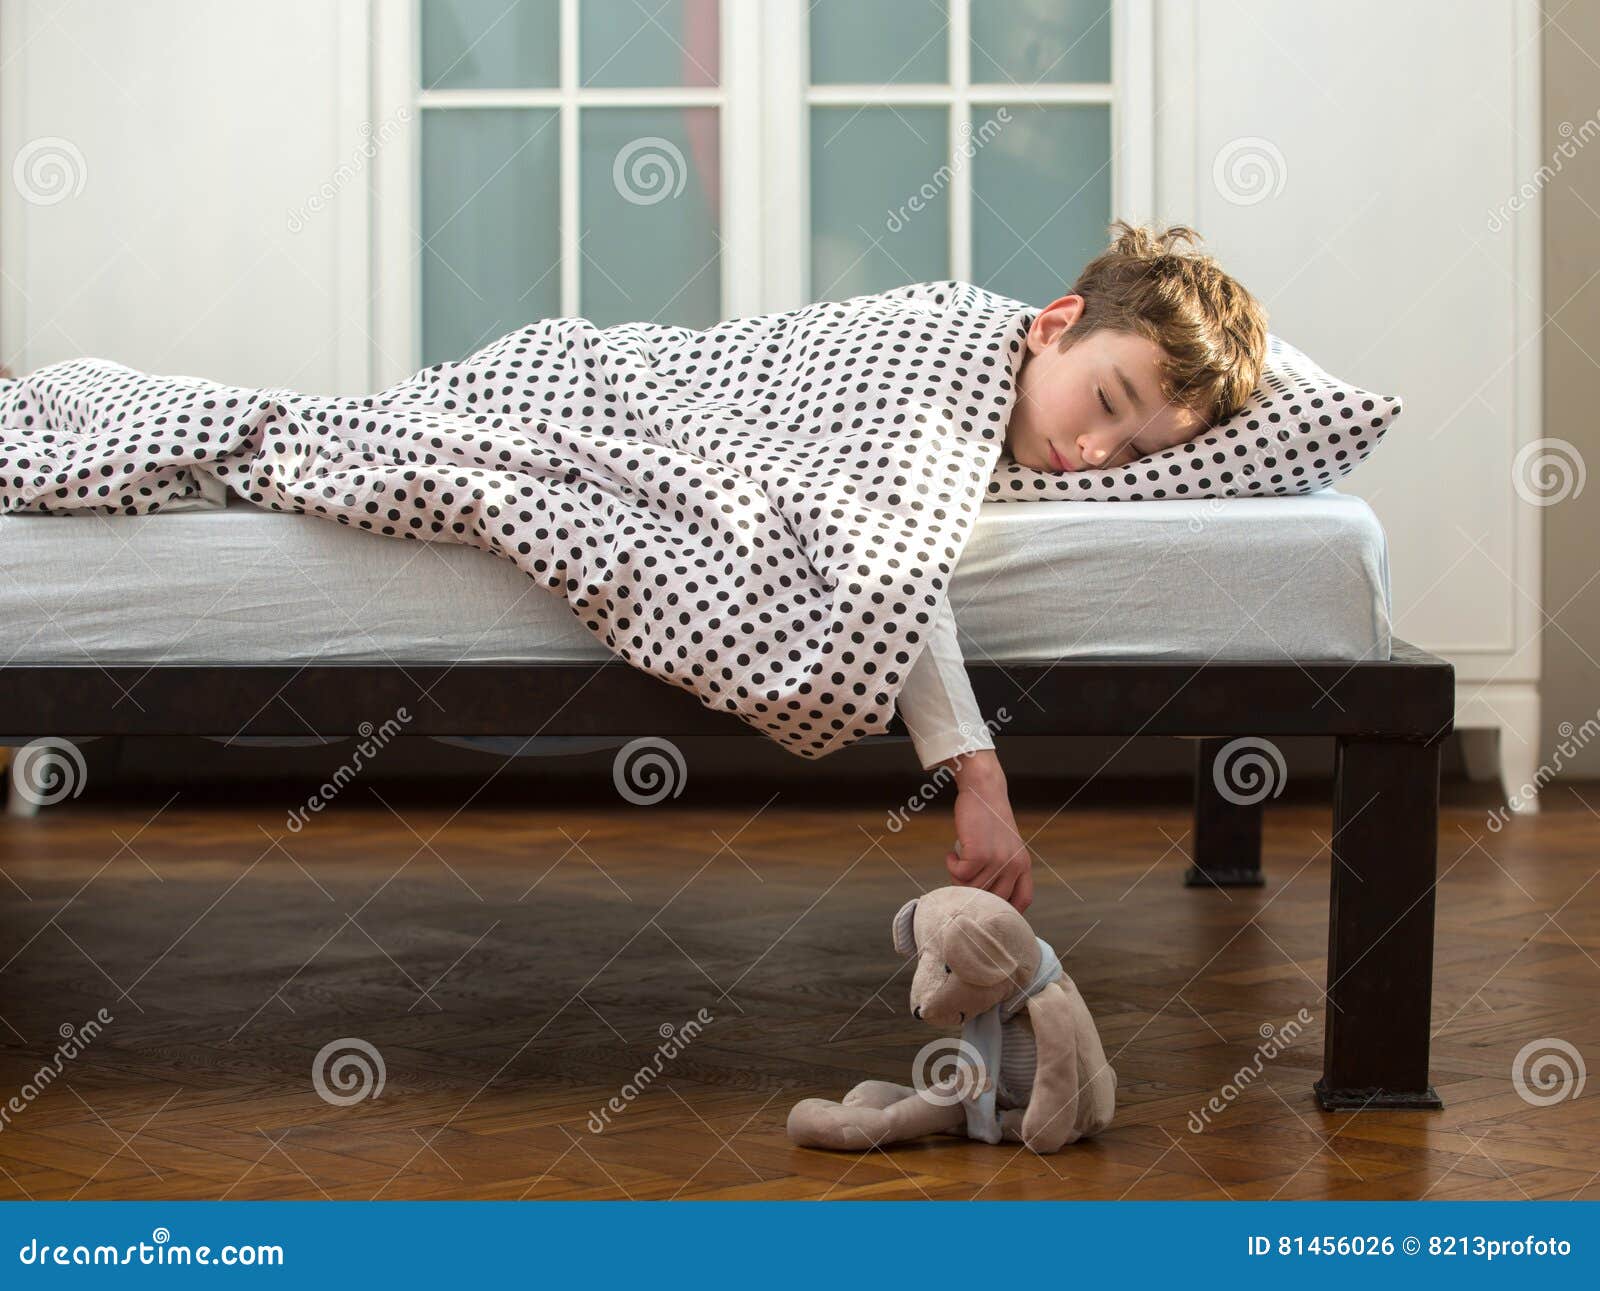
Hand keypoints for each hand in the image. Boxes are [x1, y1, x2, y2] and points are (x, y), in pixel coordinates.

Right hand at [939, 750, 1032, 911]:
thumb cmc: (990, 819)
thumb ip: (1003, 870)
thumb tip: (983, 898)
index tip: (989, 911)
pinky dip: (951, 866)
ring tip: (957, 861)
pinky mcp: (980, 853)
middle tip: (960, 882)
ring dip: (958, 878)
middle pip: (993, 899)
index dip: (1006, 911)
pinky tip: (952, 853)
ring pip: (973, 888)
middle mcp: (1015, 865)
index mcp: (1024, 865)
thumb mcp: (1006, 846)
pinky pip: (960, 874)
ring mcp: (998, 860)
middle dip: (973, 895)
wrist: (984, 791)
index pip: (1022, 900)